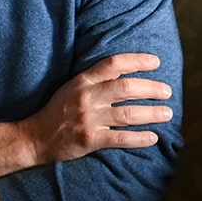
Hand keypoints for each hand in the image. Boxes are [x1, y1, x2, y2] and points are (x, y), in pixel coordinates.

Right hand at [18, 52, 173, 163]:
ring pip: (127, 114)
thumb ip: (96, 78)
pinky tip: (153, 138)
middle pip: (126, 87)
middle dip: (151, 88)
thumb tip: (126, 71)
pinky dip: (139, 138)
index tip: (156, 62)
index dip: (137, 60)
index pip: (113, 63)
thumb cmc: (57, 110)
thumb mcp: (72, 86)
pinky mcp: (90, 140)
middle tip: (167, 91)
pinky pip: (120, 139)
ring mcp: (89, 119)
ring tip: (167, 113)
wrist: (34, 137)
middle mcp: (87, 97)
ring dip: (151, 114)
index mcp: (83, 81)